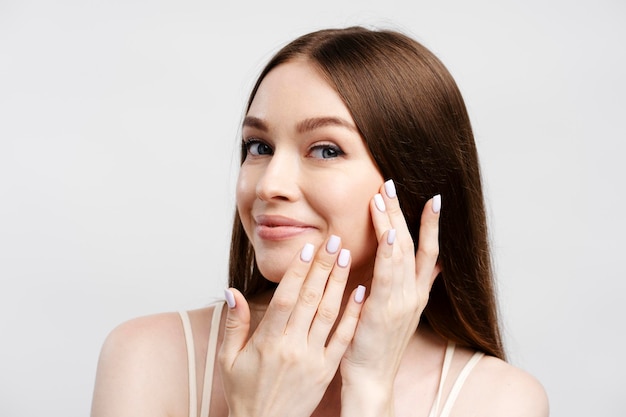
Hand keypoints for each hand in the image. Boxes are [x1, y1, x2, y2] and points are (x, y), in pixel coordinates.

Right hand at [218, 236, 364, 416]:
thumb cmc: (244, 393)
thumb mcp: (228, 359)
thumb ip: (234, 323)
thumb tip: (233, 291)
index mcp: (268, 341)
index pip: (286, 298)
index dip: (298, 271)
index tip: (309, 247)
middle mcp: (292, 347)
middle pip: (310, 299)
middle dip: (323, 267)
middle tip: (335, 240)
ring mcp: (312, 358)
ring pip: (328, 314)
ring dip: (339, 283)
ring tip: (348, 256)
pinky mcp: (327, 370)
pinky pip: (342, 339)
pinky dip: (353, 316)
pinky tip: (361, 293)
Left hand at [340, 180, 440, 413]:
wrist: (372, 377)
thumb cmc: (377, 344)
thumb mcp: (400, 313)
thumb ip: (412, 288)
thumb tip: (428, 267)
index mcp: (416, 294)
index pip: (429, 252)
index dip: (432, 225)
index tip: (433, 199)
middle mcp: (414, 294)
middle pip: (414, 244)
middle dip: (404, 212)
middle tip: (391, 184)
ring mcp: (403, 300)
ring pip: (401, 252)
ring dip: (392, 221)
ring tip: (383, 194)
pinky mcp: (386, 308)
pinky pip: (389, 272)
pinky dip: (390, 249)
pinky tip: (388, 229)